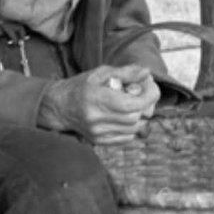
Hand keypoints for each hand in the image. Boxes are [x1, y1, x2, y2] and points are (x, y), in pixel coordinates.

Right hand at [37, 64, 159, 142]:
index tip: (153, 89)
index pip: (132, 104)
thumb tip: (147, 73)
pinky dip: (131, 127)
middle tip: (143, 95)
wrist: (60, 106)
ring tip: (133, 105)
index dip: (148, 97)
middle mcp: (96, 118)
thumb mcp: (102, 73)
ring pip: (133, 129)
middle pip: (135, 117)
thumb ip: (126, 72)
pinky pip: (127, 138)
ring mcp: (98, 132)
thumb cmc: (82, 86)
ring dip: (139, 116)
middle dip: (145, 105)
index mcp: (97, 98)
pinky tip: (125, 116)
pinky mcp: (99, 141)